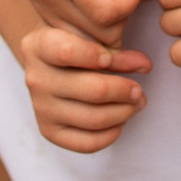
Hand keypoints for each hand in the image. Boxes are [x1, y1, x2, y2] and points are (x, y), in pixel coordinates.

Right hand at [16, 25, 150, 152]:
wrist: (51, 64)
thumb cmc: (77, 45)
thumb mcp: (91, 38)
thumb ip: (117, 52)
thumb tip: (145, 66)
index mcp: (39, 45)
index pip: (67, 52)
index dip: (95, 56)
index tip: (111, 58)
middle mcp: (36, 78)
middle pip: (92, 90)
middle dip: (124, 91)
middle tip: (139, 91)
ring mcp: (41, 108)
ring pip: (94, 118)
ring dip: (124, 113)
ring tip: (137, 103)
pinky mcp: (49, 131)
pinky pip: (87, 142)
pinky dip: (111, 133)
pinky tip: (121, 120)